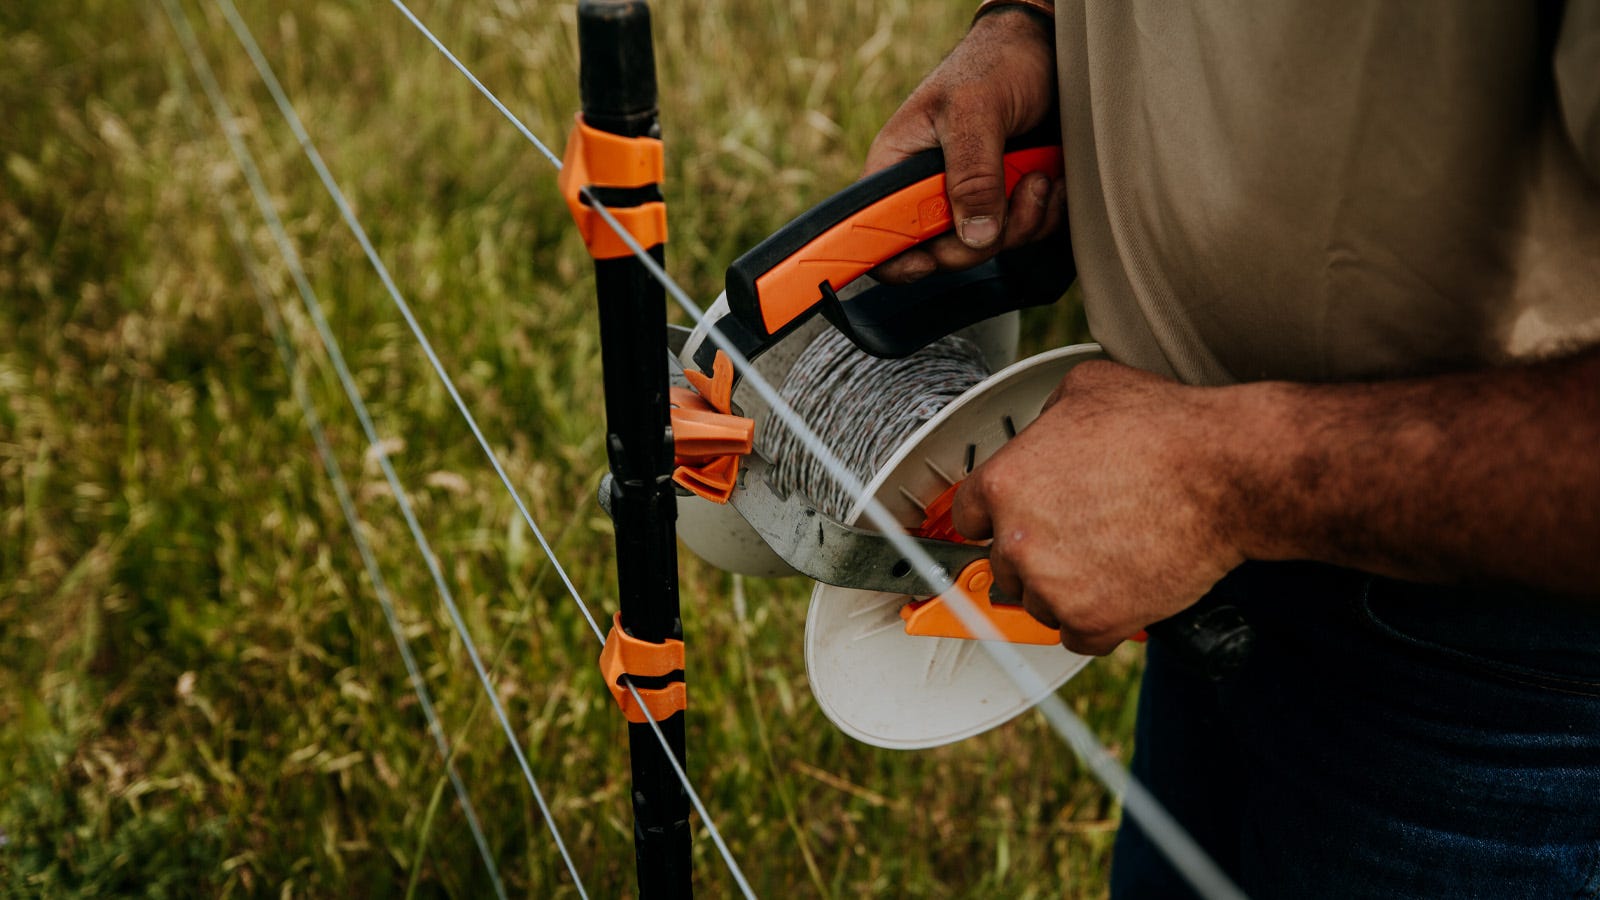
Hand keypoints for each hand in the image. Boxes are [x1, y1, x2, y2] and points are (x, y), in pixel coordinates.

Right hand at [864, 9, 1064, 282]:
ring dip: (1024, 221)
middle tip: (1016, 191)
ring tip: (1039, 175)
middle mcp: (929, 191)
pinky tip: (1050, 179)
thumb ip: (972, 174)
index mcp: (899, 167)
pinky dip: (1043, 215)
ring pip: (987, 248)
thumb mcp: (977, 111)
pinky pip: (1021, 236)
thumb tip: (973, 236)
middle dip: (985, 236)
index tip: (927, 261)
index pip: (878, 232)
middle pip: (941, 254)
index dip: (896, 258)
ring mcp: (968, 200)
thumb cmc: (997, 63)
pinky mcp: (1004, 203)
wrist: (1047, 50)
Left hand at [951, 361, 1248, 655]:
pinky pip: (1076, 637)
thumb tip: (1043, 432)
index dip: (998, 518)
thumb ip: (1045, 419)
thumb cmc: (1165, 430)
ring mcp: (1051, 586)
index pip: (969, 518)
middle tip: (1081, 536)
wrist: (1225, 475)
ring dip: (1066, 589)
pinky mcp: (1091, 622)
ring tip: (1111, 557)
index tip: (1015, 523)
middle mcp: (1016, 539)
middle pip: (1004, 565)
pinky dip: (1098, 621)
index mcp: (1002, 482)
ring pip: (1038, 603)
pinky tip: (1123, 589)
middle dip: (1036, 554)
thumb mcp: (1084, 389)